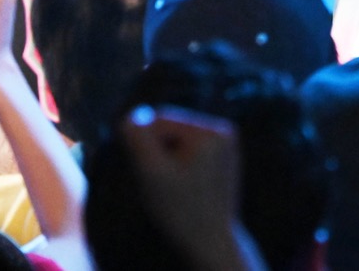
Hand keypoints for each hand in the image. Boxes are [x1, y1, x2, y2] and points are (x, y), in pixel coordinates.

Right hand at [121, 105, 245, 265]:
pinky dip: (177, 164)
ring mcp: (226, 144)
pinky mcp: (223, 157)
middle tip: (159, 182)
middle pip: (172, 128)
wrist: (211, 242)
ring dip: (165, 158)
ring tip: (170, 187)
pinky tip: (179, 187)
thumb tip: (132, 116)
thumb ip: (139, 140)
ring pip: (178, 140)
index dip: (143, 145)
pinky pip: (190, 150)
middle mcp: (224, 130)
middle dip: (157, 152)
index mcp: (213, 130)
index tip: (147, 173)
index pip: (161, 120)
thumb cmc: (182, 210)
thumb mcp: (152, 174)